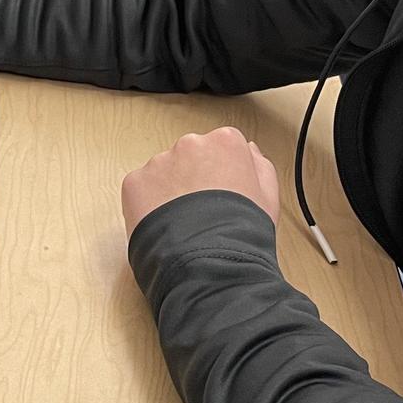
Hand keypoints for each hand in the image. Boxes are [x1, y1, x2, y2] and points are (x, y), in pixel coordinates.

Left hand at [121, 127, 280, 238]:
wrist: (208, 261)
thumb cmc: (241, 232)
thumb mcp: (268, 198)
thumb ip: (260, 166)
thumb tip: (249, 150)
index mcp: (225, 142)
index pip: (221, 148)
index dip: (222, 175)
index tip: (222, 195)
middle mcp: (190, 143)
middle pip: (190, 156)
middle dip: (193, 179)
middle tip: (201, 212)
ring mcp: (159, 161)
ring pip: (164, 172)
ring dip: (169, 191)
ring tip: (182, 224)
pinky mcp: (135, 181)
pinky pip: (142, 189)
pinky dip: (148, 205)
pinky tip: (165, 226)